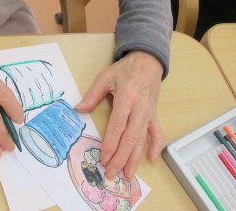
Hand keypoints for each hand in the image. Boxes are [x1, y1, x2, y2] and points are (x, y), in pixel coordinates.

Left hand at [75, 51, 163, 179]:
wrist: (148, 61)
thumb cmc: (125, 69)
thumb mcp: (105, 76)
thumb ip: (92, 94)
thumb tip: (78, 109)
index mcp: (126, 97)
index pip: (118, 125)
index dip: (111, 143)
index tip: (104, 158)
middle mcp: (139, 108)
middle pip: (130, 137)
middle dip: (121, 158)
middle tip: (112, 173)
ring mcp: (149, 112)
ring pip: (142, 139)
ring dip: (135, 158)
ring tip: (128, 175)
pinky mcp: (155, 114)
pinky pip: (157, 132)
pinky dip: (156, 146)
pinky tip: (152, 159)